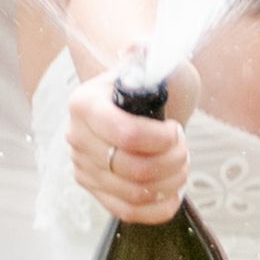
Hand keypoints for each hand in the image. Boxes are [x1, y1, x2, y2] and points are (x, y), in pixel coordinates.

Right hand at [66, 60, 189, 219]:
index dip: (160, 139)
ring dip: (170, 181)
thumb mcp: (156, 60)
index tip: (175, 128)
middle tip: (183, 146)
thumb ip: (148, 49)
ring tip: (180, 163)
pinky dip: (158, 207)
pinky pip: (128, 212)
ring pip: (134, 193)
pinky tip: (173, 191)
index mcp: (84, 104)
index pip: (124, 134)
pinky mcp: (97, 191)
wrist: (142, 104)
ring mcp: (84, 168)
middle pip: (131, 168)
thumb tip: (135, 47)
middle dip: (172, 160)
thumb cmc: (151, 83)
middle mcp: (77, 138)